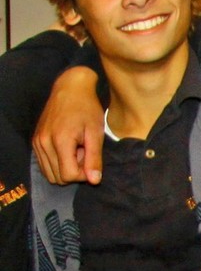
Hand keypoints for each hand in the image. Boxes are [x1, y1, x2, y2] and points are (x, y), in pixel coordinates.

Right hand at [32, 66, 103, 184]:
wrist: (70, 89)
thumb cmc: (87, 109)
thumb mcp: (95, 134)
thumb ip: (94, 159)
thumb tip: (94, 181)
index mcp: (60, 141)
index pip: (69, 176)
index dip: (83, 174)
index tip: (90, 158)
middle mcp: (43, 143)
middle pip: (59, 178)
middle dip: (75, 171)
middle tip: (84, 152)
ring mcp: (37, 142)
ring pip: (50, 174)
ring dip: (66, 167)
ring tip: (76, 149)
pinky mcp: (35, 141)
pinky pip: (45, 165)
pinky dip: (57, 162)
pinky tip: (68, 148)